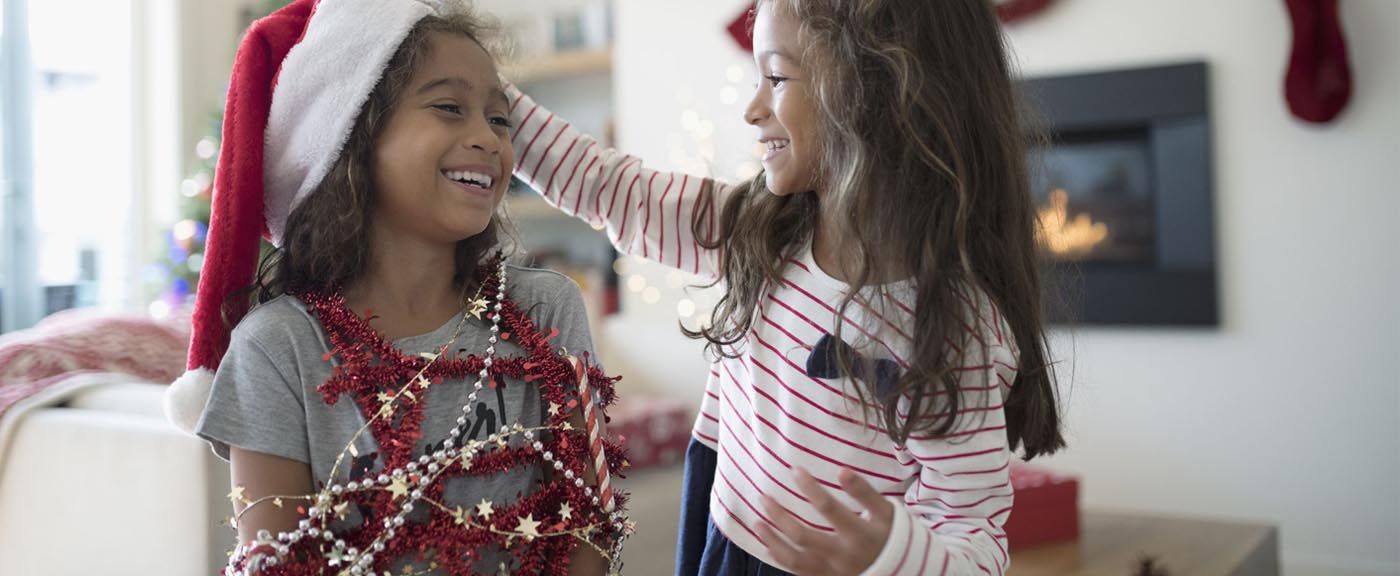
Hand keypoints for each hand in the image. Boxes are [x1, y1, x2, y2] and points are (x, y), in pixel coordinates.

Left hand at [754, 468, 894, 575]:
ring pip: (795, 560)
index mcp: (858, 534)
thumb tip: (841, 471)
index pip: (829, 509)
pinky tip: (768, 546)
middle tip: (763, 497)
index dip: (809, 488)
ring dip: (772, 541)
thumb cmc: (890, 536)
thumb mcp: (885, 512)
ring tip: (757, 523)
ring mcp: (832, 572)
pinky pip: (798, 572)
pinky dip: (780, 559)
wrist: (903, 571)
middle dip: (779, 516)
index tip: (794, 470)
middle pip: (803, 536)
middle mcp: (842, 556)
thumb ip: (865, 492)